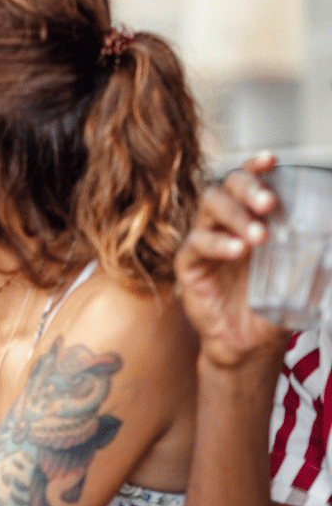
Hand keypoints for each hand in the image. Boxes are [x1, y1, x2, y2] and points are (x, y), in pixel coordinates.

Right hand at [174, 152, 290, 367]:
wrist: (249, 344)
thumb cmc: (272, 306)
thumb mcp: (303, 275)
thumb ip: (315, 255)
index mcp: (250, 219)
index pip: (247, 182)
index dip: (256, 167)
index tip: (272, 160)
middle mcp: (225, 224)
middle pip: (225, 187)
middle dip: (248, 188)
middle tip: (269, 203)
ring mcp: (204, 241)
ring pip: (209, 208)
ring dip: (235, 215)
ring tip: (258, 236)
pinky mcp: (189, 264)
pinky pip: (196, 243)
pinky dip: (217, 243)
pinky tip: (237, 251)